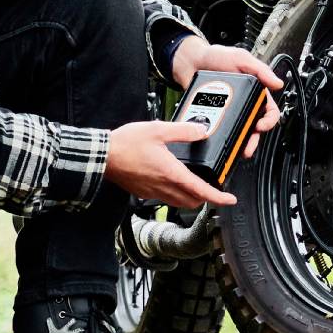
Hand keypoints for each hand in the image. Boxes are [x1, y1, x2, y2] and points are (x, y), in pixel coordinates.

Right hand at [105, 119, 240, 210]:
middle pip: (193, 201)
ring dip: (191, 197)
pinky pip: (166, 199)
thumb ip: (183, 131)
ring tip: (195, 185)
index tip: (230, 199)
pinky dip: (176, 194)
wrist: (102, 157)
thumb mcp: (158, 130)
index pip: (202, 191)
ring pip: (180, 202)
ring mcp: (153, 192)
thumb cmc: (126, 144)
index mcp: (171, 173)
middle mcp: (164, 187)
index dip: (219, 197)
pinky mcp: (144, 193)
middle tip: (213, 187)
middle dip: (207, 197)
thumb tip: (201, 131)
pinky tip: (172, 180)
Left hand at [169, 36, 283, 156]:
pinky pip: (220, 132)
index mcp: (254, 92)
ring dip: (240, 144)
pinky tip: (220, 142)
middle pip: (254, 128)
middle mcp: (244, 104)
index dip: (268, 121)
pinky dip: (222, 139)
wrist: (190, 62)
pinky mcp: (214, 117)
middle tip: (248, 146)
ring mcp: (229, 112)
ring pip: (239, 133)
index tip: (261, 125)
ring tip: (236, 150)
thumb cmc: (215, 57)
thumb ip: (260, 69)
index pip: (269, 111)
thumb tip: (277, 83)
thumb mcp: (241, 58)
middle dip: (253, 140)